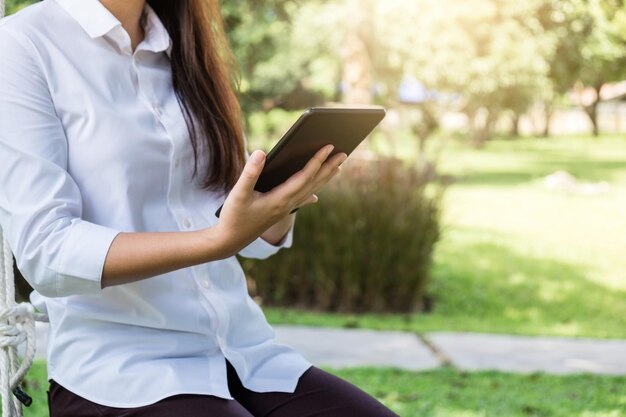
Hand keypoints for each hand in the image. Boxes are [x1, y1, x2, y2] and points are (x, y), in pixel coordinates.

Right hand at [213, 144, 346, 256]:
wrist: (230, 241)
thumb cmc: (233, 216)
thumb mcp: (238, 193)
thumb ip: (250, 172)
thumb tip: (261, 152)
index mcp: (280, 199)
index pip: (304, 177)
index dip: (317, 161)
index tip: (328, 147)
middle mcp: (287, 205)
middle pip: (313, 183)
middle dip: (329, 168)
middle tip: (344, 153)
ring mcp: (285, 210)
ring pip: (310, 191)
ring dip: (324, 178)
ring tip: (338, 167)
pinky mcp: (279, 212)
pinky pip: (300, 201)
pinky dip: (311, 194)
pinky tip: (316, 197)